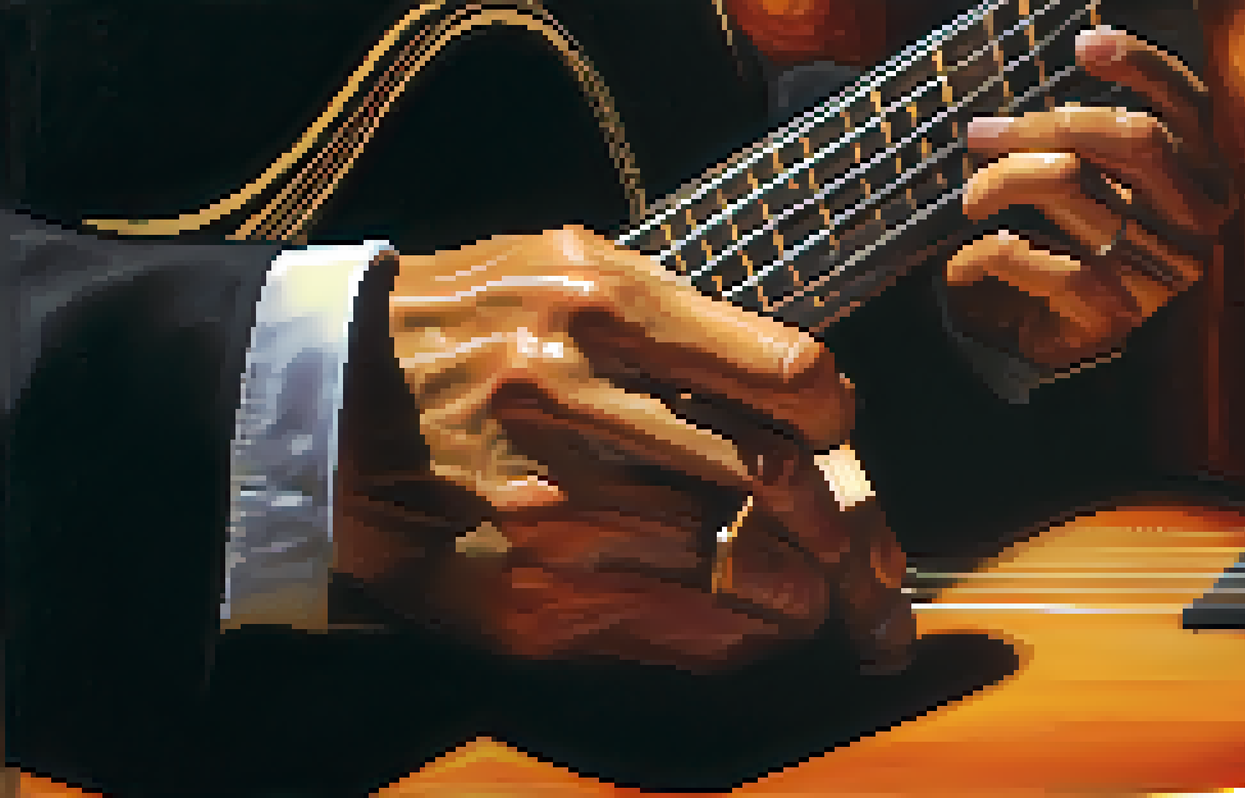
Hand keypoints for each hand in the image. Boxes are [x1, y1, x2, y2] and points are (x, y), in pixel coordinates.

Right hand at [342, 226, 913, 674]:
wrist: (325, 402)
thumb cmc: (469, 325)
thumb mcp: (566, 267)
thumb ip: (682, 314)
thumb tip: (801, 385)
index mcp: (600, 312)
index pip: (784, 373)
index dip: (831, 410)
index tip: (827, 425)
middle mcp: (577, 408)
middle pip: (774, 482)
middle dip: (841, 523)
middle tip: (854, 542)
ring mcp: (552, 513)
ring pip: (736, 569)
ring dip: (800, 589)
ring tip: (812, 590)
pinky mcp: (529, 597)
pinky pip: (678, 630)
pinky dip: (739, 631)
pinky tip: (748, 619)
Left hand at [945, 26, 1233, 370]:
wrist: (1052, 340)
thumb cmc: (1070, 243)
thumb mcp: (1092, 180)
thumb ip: (1089, 135)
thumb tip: (1035, 86)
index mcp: (1204, 176)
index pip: (1188, 105)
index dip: (1142, 65)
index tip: (1083, 43)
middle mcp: (1199, 220)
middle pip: (1133, 138)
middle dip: (1044, 125)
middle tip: (981, 132)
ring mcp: (1164, 269)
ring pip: (1074, 188)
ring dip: (1001, 182)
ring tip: (967, 195)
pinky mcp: (1119, 313)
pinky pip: (1046, 263)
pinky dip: (993, 254)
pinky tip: (964, 261)